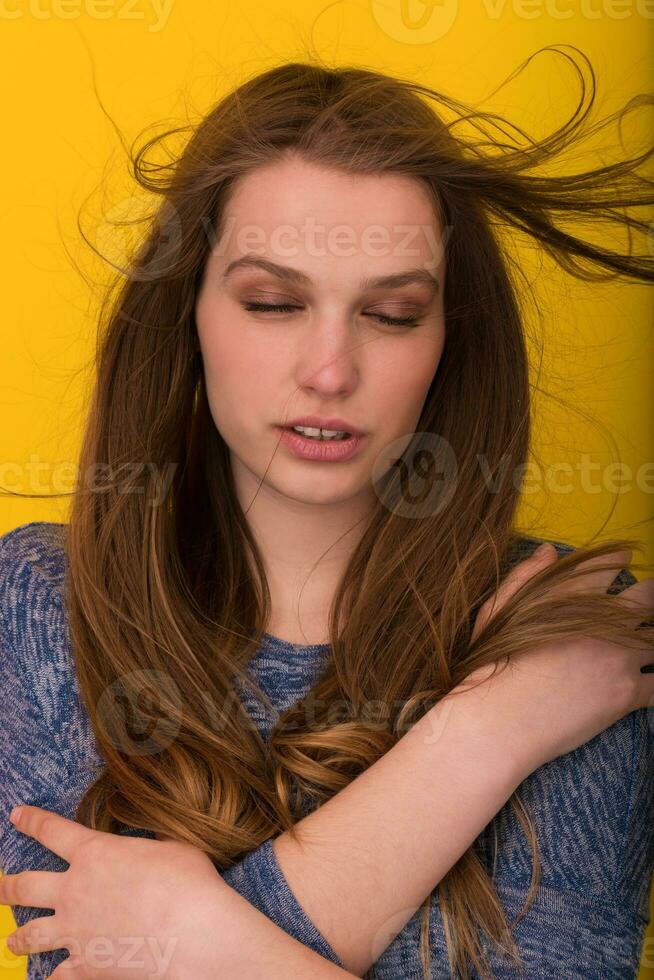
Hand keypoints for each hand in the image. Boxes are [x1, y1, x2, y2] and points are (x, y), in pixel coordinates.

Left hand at [0, 804, 222, 978]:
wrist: (192, 932)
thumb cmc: (188, 883)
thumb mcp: (169, 847)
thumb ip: (147, 849)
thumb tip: (150, 855)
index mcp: (94, 853)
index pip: (52, 831)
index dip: (31, 821)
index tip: (17, 815)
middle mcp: (74, 891)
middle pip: (26, 886)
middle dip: (8, 887)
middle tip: (0, 887)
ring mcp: (76, 931)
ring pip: (31, 934)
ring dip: (18, 938)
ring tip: (11, 942)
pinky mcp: (86, 966)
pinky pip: (58, 977)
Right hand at [451, 542, 653, 772]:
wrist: (501, 716)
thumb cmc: (492, 662)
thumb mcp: (500, 607)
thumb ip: (526, 573)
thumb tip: (548, 551)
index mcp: (574, 597)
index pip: (610, 566)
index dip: (619, 561)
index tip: (624, 560)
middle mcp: (604, 621)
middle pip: (647, 598)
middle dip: (649, 596)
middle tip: (647, 600)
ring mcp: (620, 657)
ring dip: (651, 640)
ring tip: (646, 643)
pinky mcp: (627, 693)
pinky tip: (649, 683)